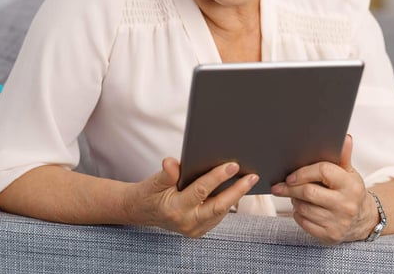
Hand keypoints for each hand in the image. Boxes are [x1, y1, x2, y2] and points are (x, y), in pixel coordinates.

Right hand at [127, 157, 258, 237]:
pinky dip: (228, 202)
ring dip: (236, 196)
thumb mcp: (153, 181)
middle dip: (237, 191)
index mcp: (174, 209)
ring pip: (221, 212)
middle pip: (218, 206)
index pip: (201, 191)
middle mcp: (186, 222)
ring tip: (250, 179)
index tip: (232, 165)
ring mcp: (194, 230)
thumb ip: (166, 173)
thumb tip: (172, 163)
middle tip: (252, 176)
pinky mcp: (199, 230)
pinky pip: (218, 215)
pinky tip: (238, 188)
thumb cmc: (149, 192)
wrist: (141, 211)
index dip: (217, 177)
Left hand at [270, 134, 374, 243]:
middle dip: (290, 188)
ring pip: (304, 208)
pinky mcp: (330, 235)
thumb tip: (345, 138)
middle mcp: (346, 204)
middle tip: (279, 186)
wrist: (363, 219)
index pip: (323, 171)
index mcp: (350, 184)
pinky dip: (298, 215)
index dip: (303, 172)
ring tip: (295, 196)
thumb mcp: (349, 173)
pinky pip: (305, 223)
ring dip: (294, 201)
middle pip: (308, 192)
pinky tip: (301, 209)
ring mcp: (339, 222)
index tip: (290, 176)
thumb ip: (343, 156)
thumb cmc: (351, 191)